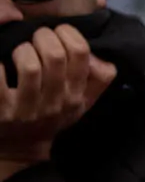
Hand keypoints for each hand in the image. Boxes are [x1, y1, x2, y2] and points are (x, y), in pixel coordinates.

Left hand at [0, 25, 115, 160]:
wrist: (20, 149)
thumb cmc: (51, 117)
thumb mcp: (81, 102)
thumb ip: (98, 80)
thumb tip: (99, 56)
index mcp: (76, 96)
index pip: (80, 53)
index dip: (68, 33)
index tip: (59, 33)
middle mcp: (55, 103)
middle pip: (55, 55)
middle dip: (42, 36)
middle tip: (36, 39)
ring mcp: (26, 109)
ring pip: (30, 65)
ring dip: (22, 49)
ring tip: (20, 52)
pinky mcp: (1, 110)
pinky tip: (1, 64)